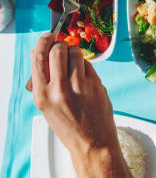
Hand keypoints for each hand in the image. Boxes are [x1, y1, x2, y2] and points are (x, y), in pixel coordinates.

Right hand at [30, 33, 118, 156]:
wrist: (91, 141)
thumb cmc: (68, 124)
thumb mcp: (46, 104)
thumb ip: (42, 78)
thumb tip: (37, 52)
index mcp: (42, 94)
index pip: (39, 57)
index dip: (43, 42)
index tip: (47, 36)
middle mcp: (60, 89)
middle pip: (58, 49)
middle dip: (60, 45)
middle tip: (62, 48)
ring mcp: (80, 86)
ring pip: (76, 53)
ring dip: (74, 53)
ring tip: (73, 64)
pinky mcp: (96, 84)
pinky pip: (88, 64)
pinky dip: (84, 65)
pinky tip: (83, 76)